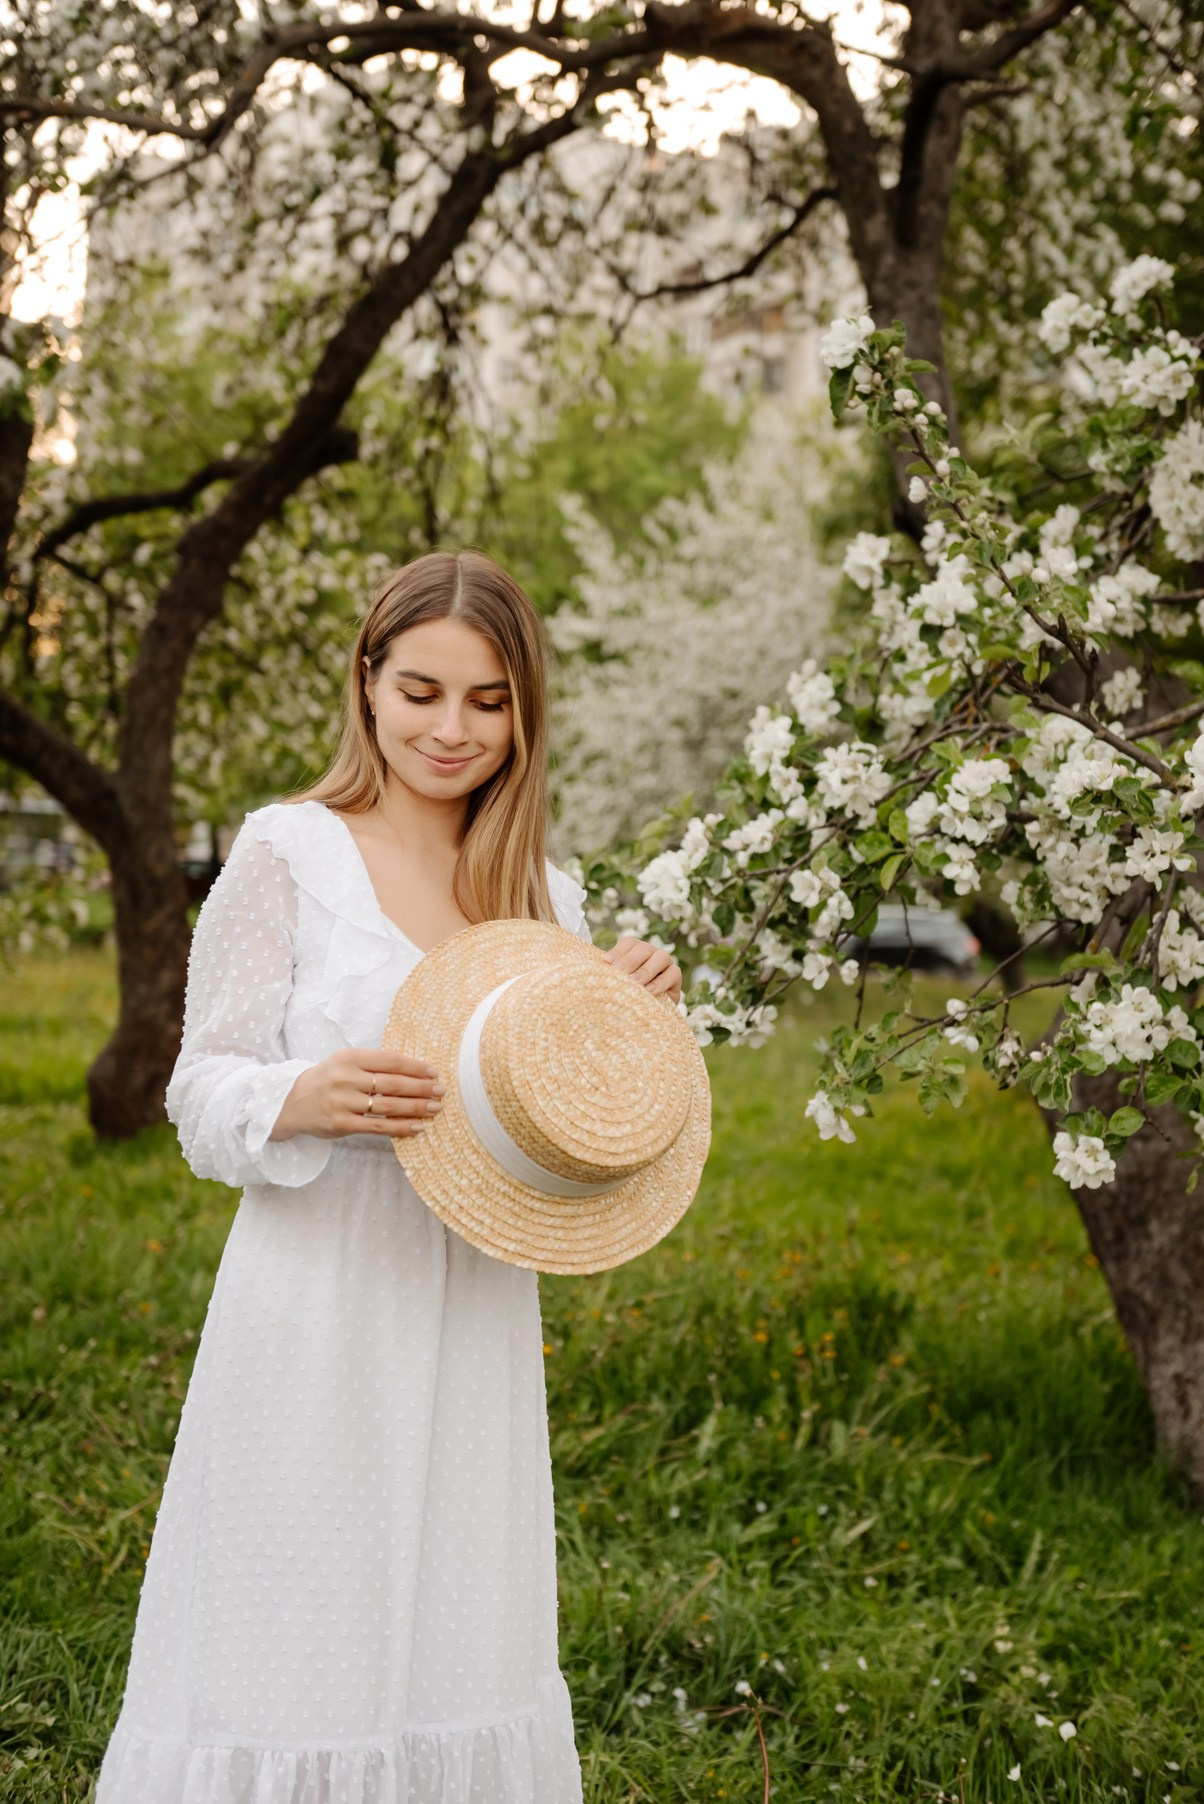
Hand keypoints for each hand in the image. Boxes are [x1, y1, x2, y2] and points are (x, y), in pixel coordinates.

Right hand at [270, 1048, 444, 1141]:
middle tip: (441, 1091)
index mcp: (349, 1057)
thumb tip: (414, 1070)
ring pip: (388, 1105)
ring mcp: (343, 1102)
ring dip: (416, 1107)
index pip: (390, 1060)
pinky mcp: (342, 1124)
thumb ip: (373, 1064)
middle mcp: (346, 1078)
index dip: (415, 1066)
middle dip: (421, 1088)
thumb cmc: (327, 1080)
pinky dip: (400, 1127)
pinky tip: (417, 1128)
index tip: (434, 1072)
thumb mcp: (345, 1062)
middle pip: (393, 1083)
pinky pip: (378, 1127)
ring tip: (435, 1109)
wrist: (292, 1103)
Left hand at [601, 935, 681, 1003]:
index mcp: (634, 949)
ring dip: (646, 971)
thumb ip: (609, 974)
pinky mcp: (675, 976)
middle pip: (643, 948)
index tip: (606, 962)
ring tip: (634, 983)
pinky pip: (673, 973)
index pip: (628, 943)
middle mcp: (650, 952)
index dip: (618, 952)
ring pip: (661, 957)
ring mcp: (665, 962)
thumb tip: (600, 967)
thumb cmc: (626, 994)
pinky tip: (649, 991)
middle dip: (630, 962)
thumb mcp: (616, 983)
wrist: (645, 1012)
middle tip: (619, 975)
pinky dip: (660, 982)